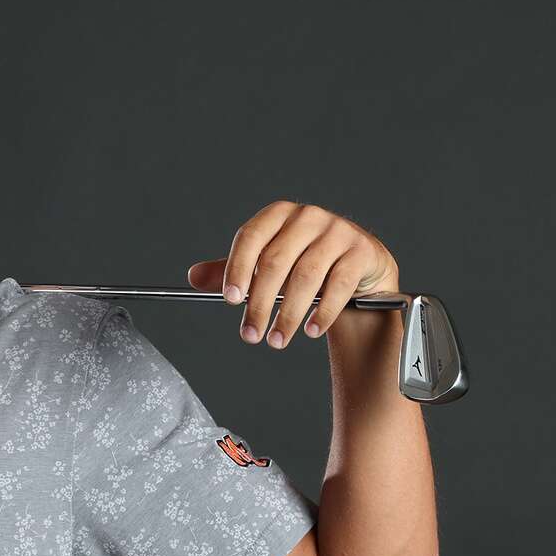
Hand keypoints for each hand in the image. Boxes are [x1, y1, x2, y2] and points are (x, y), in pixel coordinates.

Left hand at [186, 200, 398, 349]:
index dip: (237, 269)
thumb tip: (194, 276)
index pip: (250, 237)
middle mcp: (308, 217)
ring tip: (277, 340)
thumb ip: (234, 270)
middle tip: (250, 334)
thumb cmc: (305, 265)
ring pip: (306, 276)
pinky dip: (322, 312)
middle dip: (260, 303)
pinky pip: (339, 285)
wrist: (359, 270)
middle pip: (276, 261)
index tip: (231, 300)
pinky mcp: (362, 251)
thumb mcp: (269, 265)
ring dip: (288, 314)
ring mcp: (338, 232)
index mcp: (279, 215)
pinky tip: (311, 330)